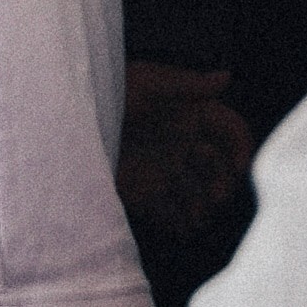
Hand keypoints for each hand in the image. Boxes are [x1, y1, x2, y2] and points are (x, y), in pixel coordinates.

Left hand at [116, 63, 254, 244]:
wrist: (65, 122)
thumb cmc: (107, 91)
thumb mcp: (146, 83)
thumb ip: (187, 84)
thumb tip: (227, 77)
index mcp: (187, 114)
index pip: (227, 129)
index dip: (240, 147)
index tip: (242, 168)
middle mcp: (180, 144)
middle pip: (216, 167)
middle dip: (222, 183)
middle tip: (216, 198)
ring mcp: (163, 169)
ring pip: (196, 193)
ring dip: (203, 207)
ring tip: (199, 219)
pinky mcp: (143, 192)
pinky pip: (169, 212)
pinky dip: (180, 223)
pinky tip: (184, 229)